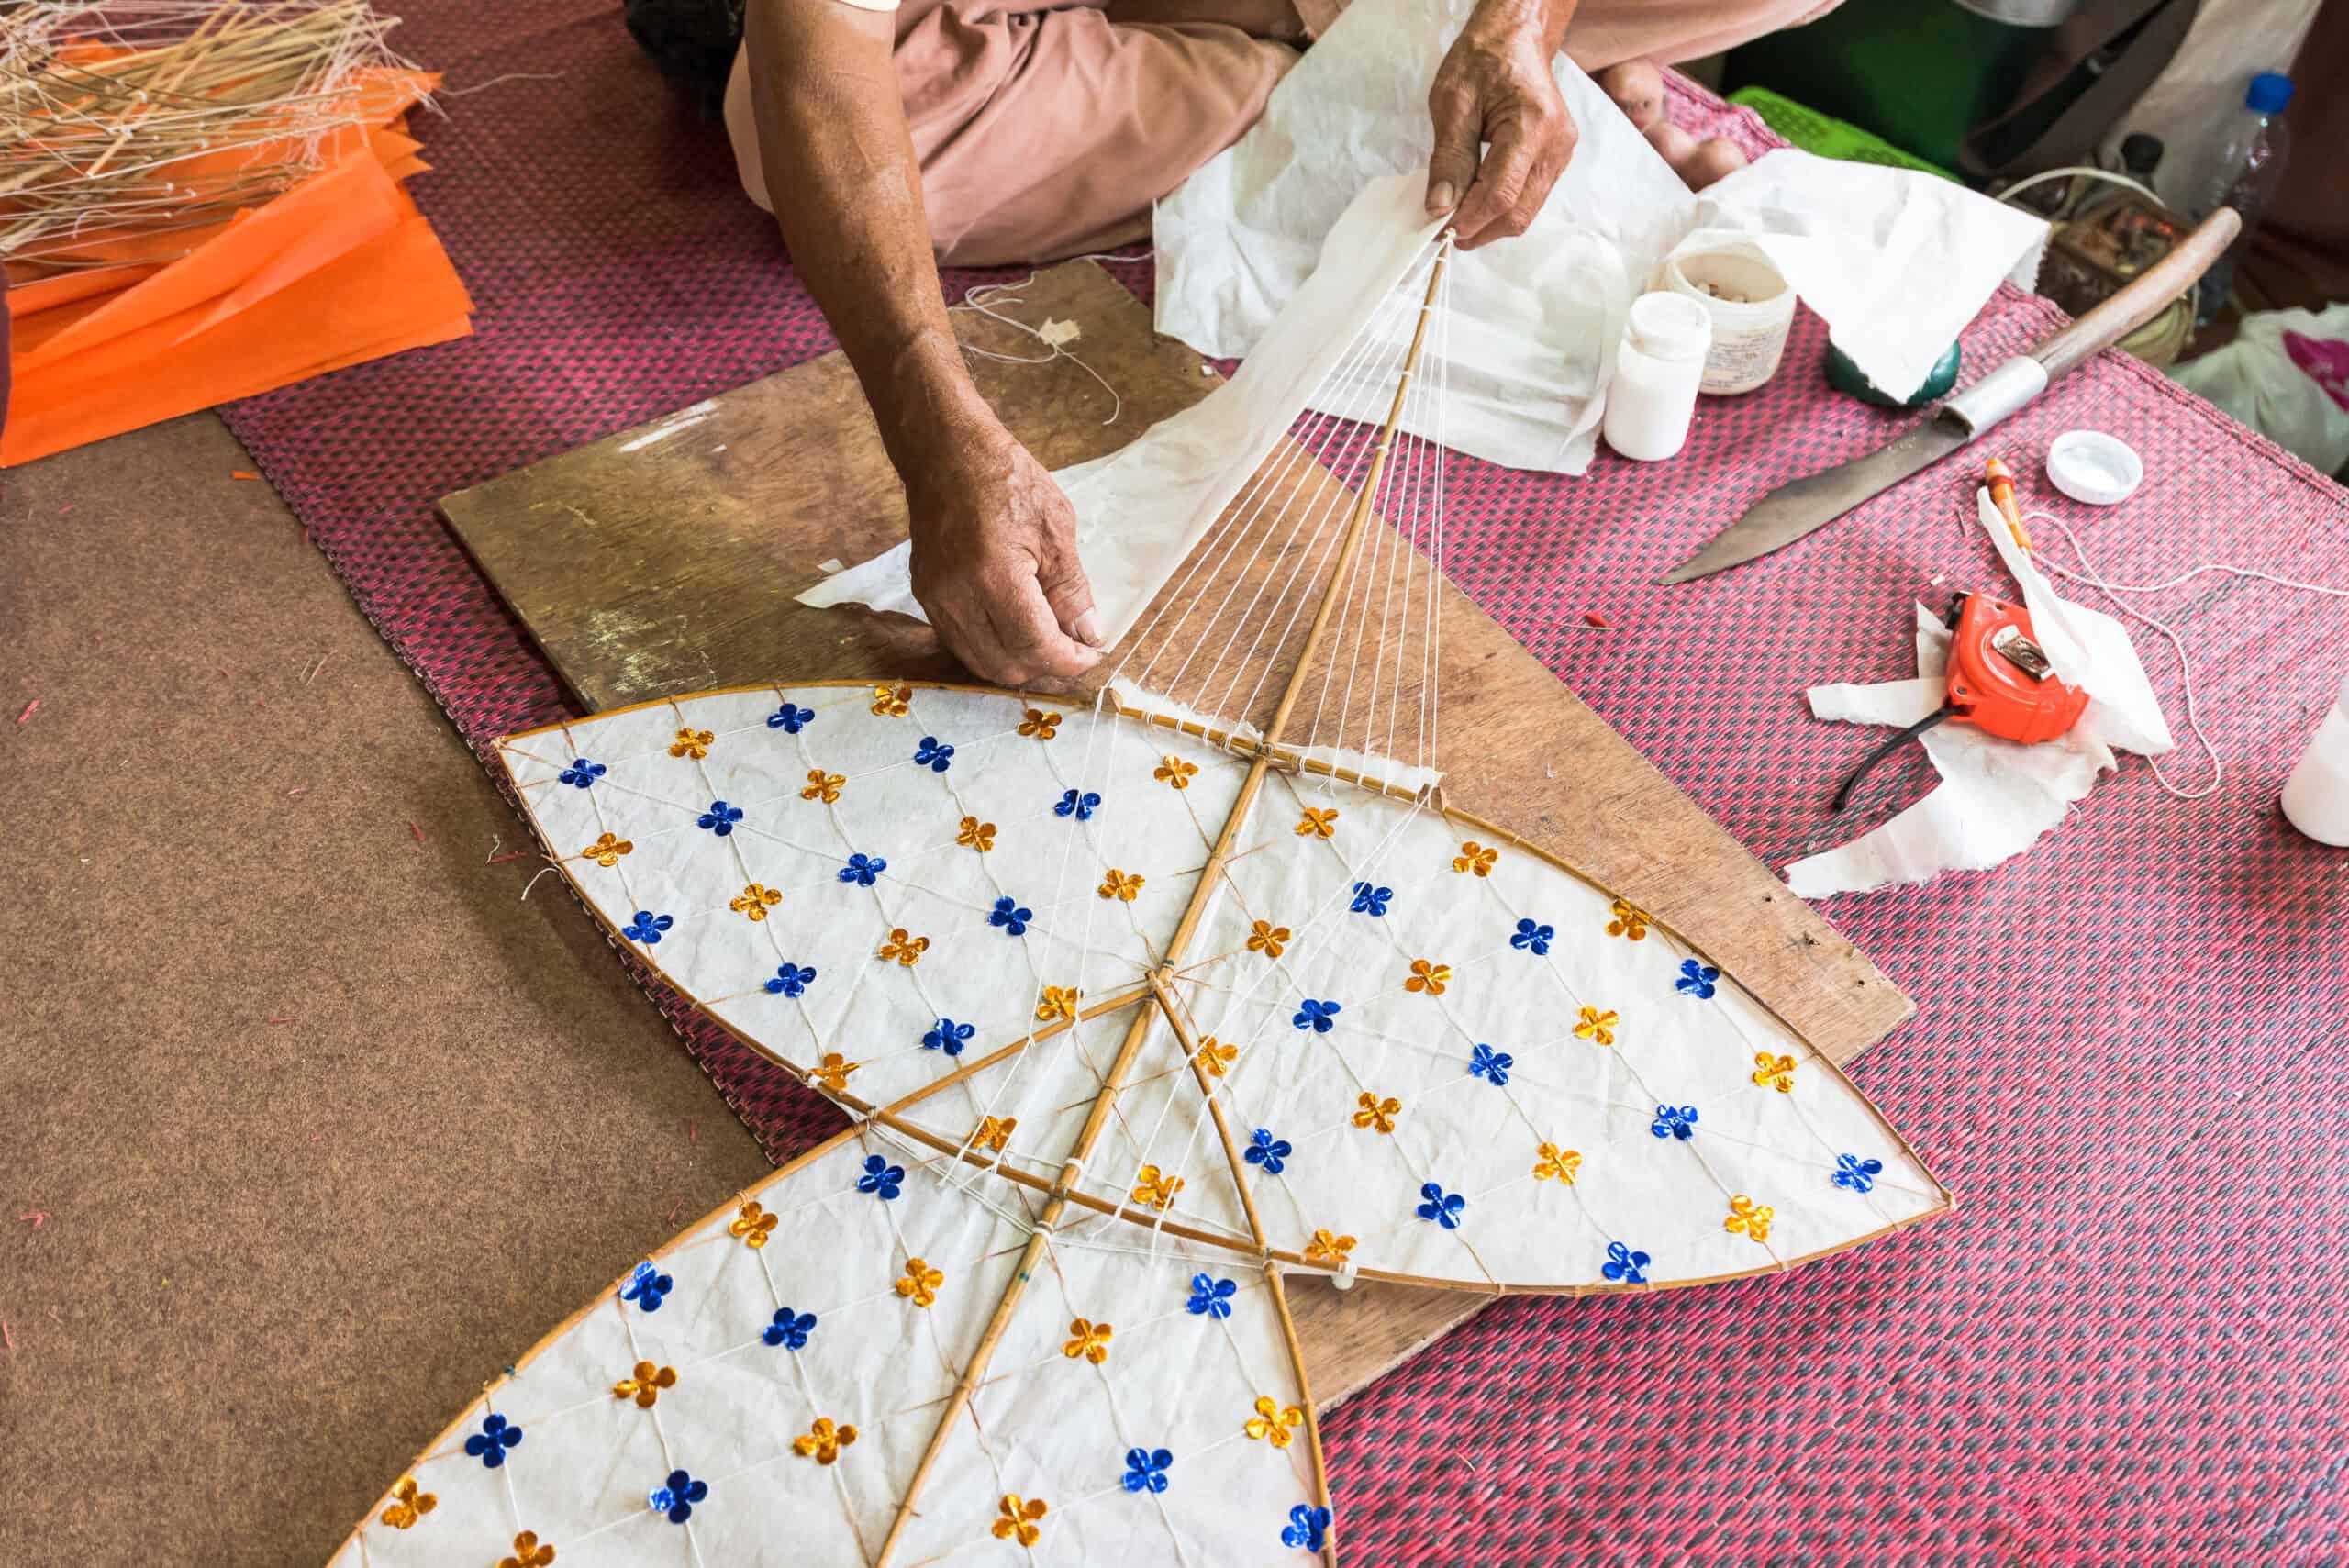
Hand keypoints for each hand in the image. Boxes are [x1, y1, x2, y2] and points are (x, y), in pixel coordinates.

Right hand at [904, 421, 1102, 686]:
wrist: (945, 452)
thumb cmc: (1003, 478)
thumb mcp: (1055, 528)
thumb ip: (1071, 589)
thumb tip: (1086, 633)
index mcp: (993, 575)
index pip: (1034, 646)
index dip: (1068, 661)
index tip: (1092, 654)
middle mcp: (956, 595)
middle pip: (1005, 666)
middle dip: (1045, 666)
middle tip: (1074, 648)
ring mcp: (935, 598)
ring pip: (980, 662)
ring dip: (1019, 662)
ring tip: (1049, 639)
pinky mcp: (925, 595)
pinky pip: (961, 642)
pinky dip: (993, 647)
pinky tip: (1017, 628)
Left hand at [1424, 0, 1577, 248]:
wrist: (1514, 40)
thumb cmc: (1484, 60)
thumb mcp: (1453, 103)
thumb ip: (1449, 158)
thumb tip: (1440, 206)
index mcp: (1533, 124)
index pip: (1501, 194)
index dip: (1469, 219)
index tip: (1439, 230)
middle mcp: (1556, 144)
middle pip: (1518, 212)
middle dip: (1479, 229)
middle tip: (1443, 230)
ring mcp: (1561, 154)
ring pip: (1525, 211)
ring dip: (1489, 222)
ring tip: (1456, 214)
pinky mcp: (1557, 159)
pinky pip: (1529, 198)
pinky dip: (1501, 207)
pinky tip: (1476, 198)